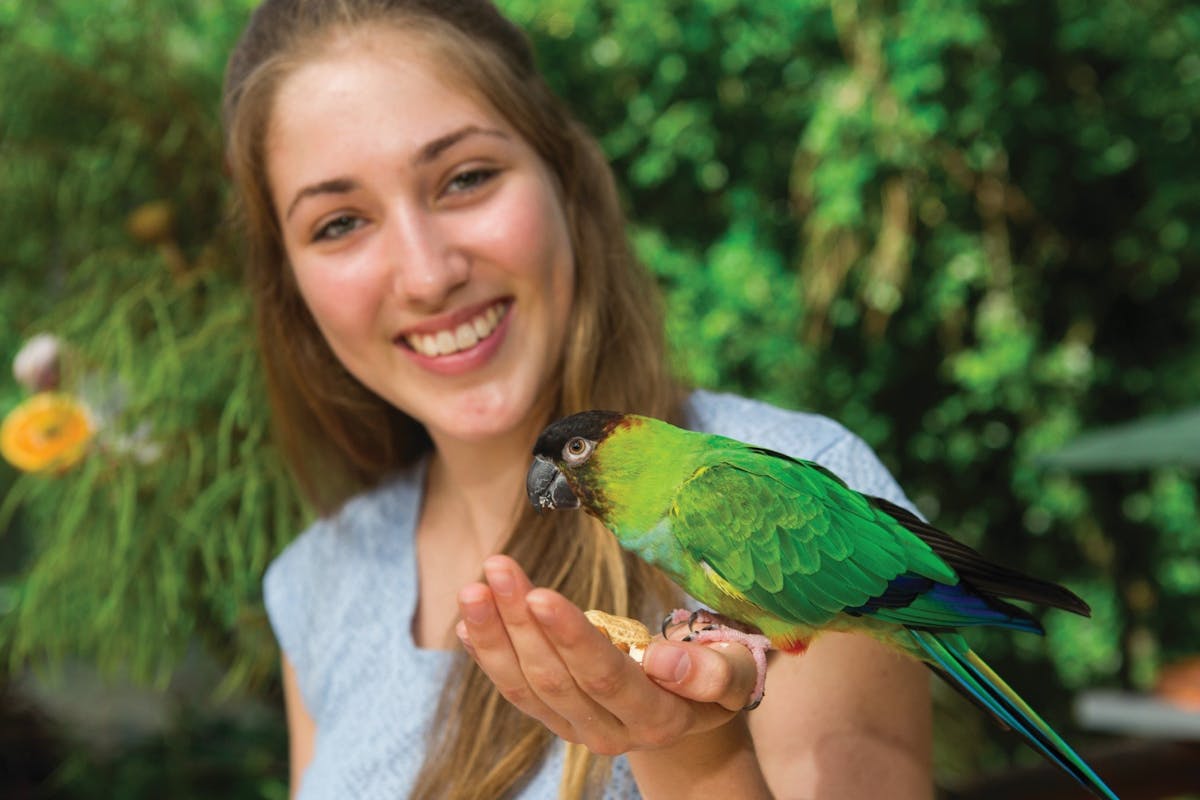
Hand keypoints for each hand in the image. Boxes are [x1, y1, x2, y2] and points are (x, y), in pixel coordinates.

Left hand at [456, 555, 760, 755]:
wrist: (690, 713)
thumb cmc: (715, 677)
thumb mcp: (732, 673)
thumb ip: (710, 672)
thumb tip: (662, 658)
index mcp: (657, 718)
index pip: (605, 676)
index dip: (570, 637)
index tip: (540, 595)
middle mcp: (610, 732)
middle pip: (554, 676)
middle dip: (520, 620)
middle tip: (497, 567)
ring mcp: (576, 729)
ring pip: (525, 684)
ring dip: (494, 633)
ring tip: (473, 587)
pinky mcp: (555, 718)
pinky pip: (514, 689)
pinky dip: (487, 653)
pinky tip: (468, 619)